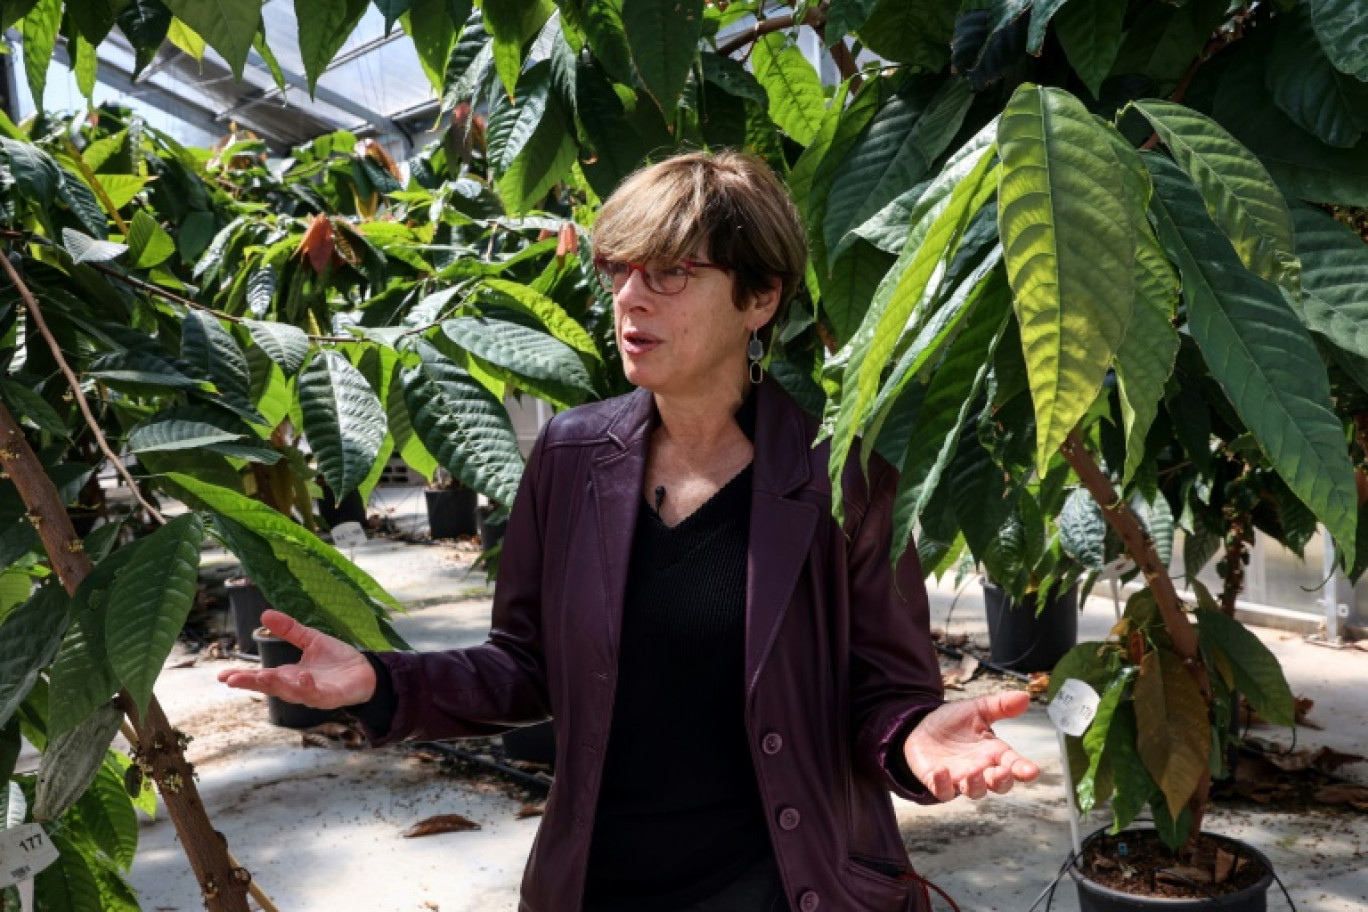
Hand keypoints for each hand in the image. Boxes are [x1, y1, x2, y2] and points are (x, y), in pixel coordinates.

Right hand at [216, 610, 376, 708]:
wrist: (367, 671)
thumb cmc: (337, 660)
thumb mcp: (311, 640)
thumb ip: (290, 630)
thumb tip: (264, 613)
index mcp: (289, 675)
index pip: (262, 677)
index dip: (243, 677)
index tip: (222, 676)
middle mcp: (297, 687)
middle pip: (270, 687)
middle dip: (252, 683)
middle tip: (232, 679)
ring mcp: (313, 694)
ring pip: (291, 693)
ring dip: (277, 685)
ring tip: (262, 676)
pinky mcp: (330, 697)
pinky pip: (316, 695)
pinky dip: (307, 688)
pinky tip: (302, 676)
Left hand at [902, 691, 1039, 801]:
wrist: (922, 727)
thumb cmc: (955, 722)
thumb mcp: (977, 709)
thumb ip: (1000, 705)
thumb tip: (1025, 696)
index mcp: (994, 753)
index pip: (1014, 764)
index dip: (1024, 770)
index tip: (1032, 771)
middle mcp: (981, 769)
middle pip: (998, 784)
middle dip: (1001, 781)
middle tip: (1002, 772)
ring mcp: (960, 778)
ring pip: (974, 791)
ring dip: (975, 785)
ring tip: (973, 772)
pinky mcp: (938, 782)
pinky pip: (943, 791)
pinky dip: (943, 785)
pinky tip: (941, 771)